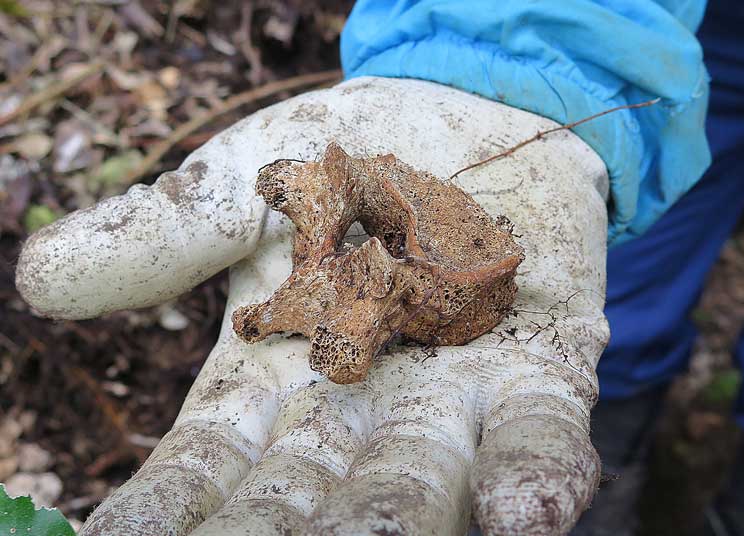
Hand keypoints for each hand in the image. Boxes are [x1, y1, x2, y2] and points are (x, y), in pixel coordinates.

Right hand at [16, 77, 609, 534]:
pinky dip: (531, 476)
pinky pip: (538, 435)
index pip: (210, 466)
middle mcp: (359, 412)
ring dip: (394, 522)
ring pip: (421, 484)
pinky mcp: (538, 371)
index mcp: (277, 381)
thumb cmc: (350, 154)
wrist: (470, 114)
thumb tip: (40, 279)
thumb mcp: (247, 187)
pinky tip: (523, 519)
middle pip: (310, 501)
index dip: (168, 509)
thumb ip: (165, 237)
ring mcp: (453, 400)